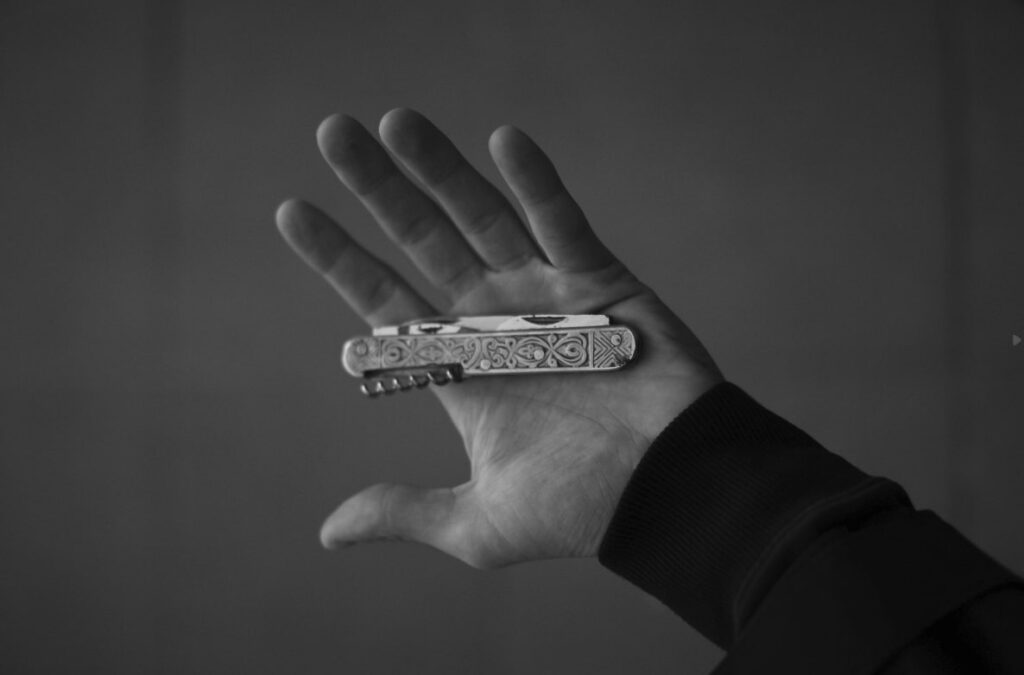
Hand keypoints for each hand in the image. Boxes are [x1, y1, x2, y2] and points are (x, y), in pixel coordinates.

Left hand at [276, 109, 721, 567]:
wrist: (667, 497)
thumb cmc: (579, 512)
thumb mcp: (477, 525)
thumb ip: (404, 511)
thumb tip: (328, 532)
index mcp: (458, 368)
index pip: (384, 300)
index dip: (338, 257)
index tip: (292, 211)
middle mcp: (492, 320)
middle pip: (423, 239)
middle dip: (378, 188)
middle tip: (332, 132)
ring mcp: (544, 293)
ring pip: (483, 216)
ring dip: (441, 169)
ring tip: (395, 121)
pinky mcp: (599, 281)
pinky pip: (562, 222)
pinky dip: (536, 183)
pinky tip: (501, 140)